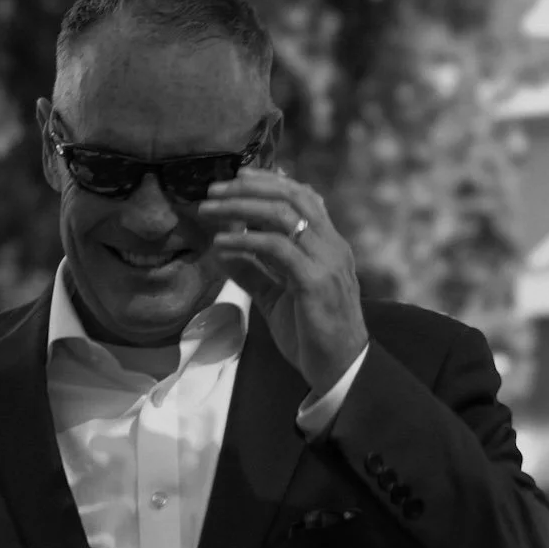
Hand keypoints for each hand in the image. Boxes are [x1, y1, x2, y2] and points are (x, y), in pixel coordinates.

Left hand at [199, 167, 367, 392]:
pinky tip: (220, 245)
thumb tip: (224, 249)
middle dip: (249, 188)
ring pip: (283, 215)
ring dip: (240, 208)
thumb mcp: (277, 298)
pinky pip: (276, 249)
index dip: (269, 182)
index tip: (236, 178)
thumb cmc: (311, 335)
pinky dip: (244, 242)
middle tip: (213, 190)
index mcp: (327, 245)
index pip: (302, 197)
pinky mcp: (314, 282)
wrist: (339, 369)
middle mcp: (331, 245)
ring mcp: (326, 261)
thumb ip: (255, 272)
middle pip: (292, 196)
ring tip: (209, 211)